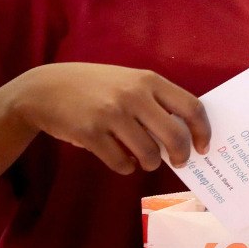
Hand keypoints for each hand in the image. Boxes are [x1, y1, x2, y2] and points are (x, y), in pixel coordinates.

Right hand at [11, 63, 210, 174]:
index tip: (203, 147)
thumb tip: (184, 136)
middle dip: (181, 155)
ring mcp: (111, 114)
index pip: (191, 107)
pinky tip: (121, 159)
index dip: (202, 131)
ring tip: (142, 159)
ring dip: (150, 163)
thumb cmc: (95, 88)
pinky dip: (126, 167)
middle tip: (179, 162)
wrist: (44, 89)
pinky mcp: (91, 134)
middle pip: (175, 135)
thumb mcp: (128, 82)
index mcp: (148, 80)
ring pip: (148, 154)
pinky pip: (122, 163)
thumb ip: (154, 102)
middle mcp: (133, 95)